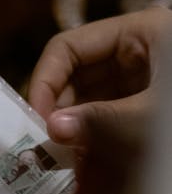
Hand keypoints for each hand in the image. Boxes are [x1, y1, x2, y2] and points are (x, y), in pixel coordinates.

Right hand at [28, 8, 171, 152]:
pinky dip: (96, 138)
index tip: (38, 119)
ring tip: (65, 158)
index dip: (45, 81)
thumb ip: (105, 120)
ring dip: (75, 128)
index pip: (68, 47)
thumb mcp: (154, 112)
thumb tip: (54, 129)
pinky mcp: (148, 105)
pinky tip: (85, 161)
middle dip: (60, 110)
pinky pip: (110, 117)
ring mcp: (142, 79)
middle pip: (76, 75)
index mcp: (138, 32)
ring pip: (90, 100)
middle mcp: (135, 51)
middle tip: (49, 146)